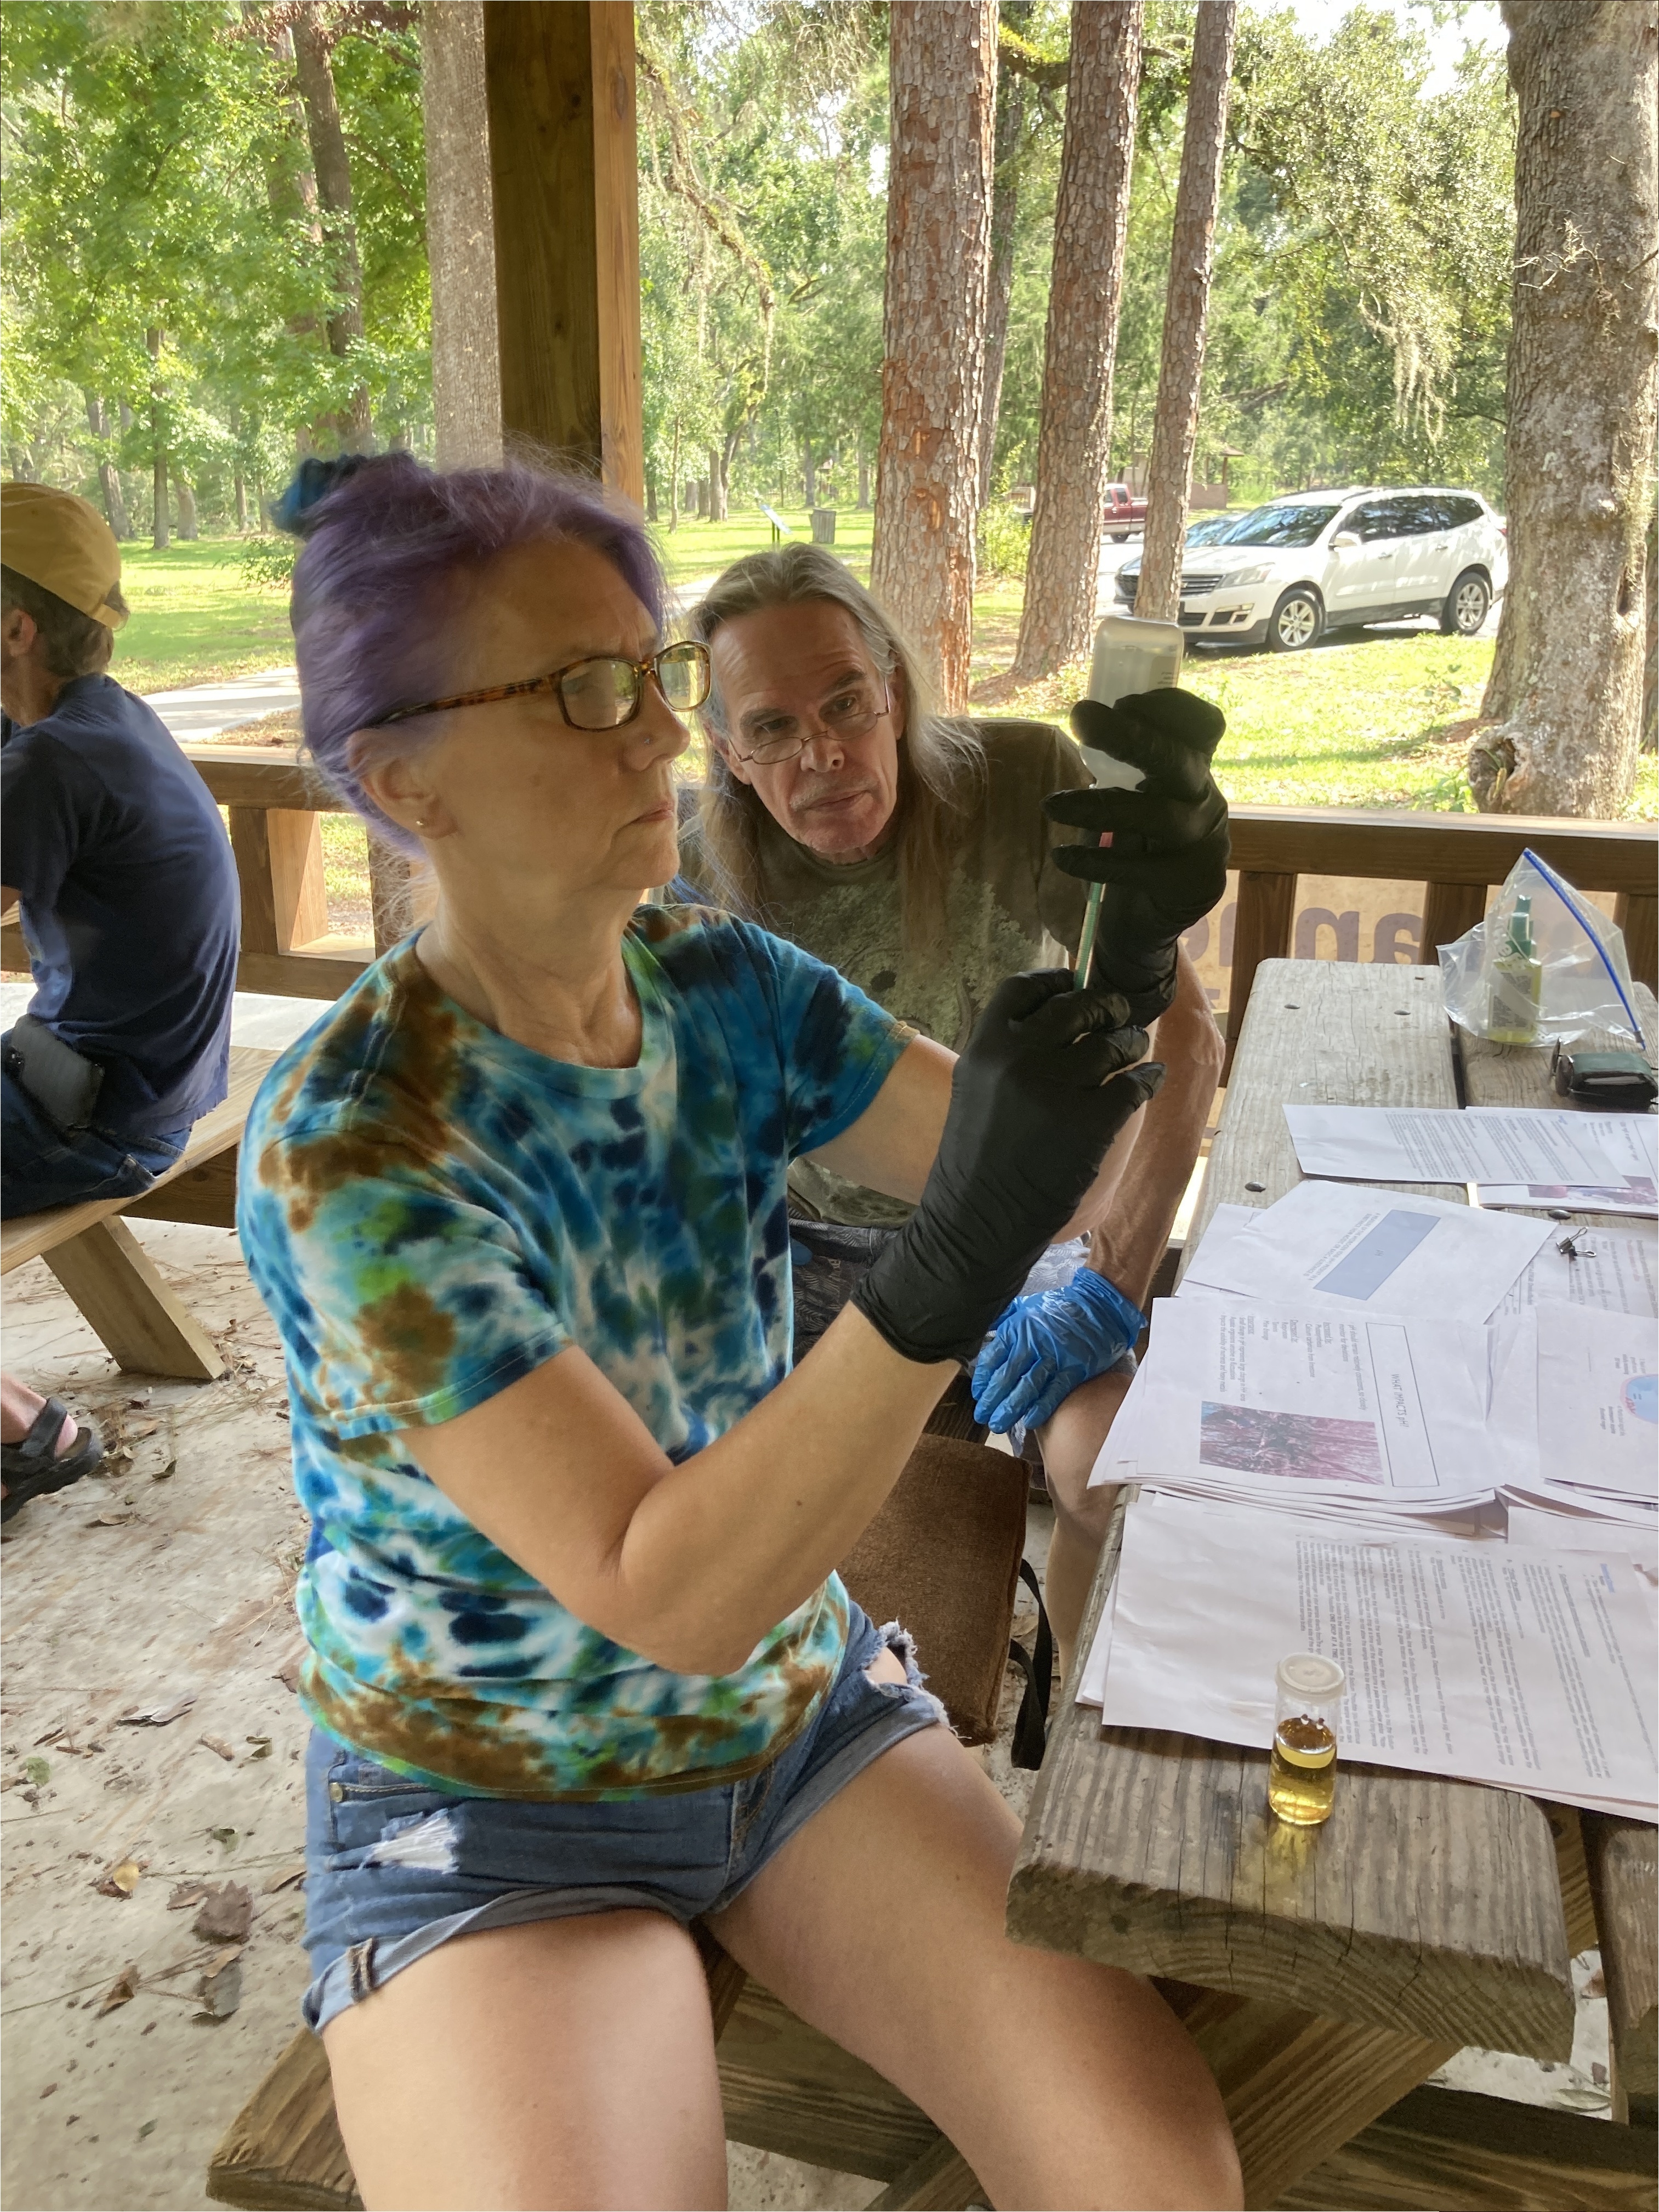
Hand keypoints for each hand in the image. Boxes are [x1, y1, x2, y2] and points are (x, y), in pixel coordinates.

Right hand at [852, 972, 1163, 1367]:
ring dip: (1131, 1043)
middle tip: (1119, 1014)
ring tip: (1135, 1050)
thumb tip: (1060, 1019)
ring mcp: (1057, 1088)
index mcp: (985, 1046)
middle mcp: (1019, 1058)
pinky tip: (1150, 1081)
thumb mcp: (976, 1090)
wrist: (975, 1223)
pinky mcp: (1091, 1121)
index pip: (1024, 987)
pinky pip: (1133, 1084)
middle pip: (1077, 1005)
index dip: (1056, 980)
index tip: (1075, 980)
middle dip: (1106, 1006)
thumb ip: (1008, 1053)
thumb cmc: (975, 1161)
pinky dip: (1148, 1080)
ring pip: (1112, 1043)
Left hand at [971, 1267, 1143, 1433]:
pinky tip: (1029, 1421)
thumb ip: (1006, 1319)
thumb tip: (987, 1331)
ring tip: (998, 1425)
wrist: (1099, 1304)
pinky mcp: (1074, 1367)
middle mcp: (1032, 1343)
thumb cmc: (1061, 1306)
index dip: (983, 1380)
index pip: (992, 1358)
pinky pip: (1054, 1391)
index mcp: (1017, 1328)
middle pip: (1006, 1377)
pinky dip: (1041, 1408)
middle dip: (991, 1401)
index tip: (978, 1395)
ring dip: (1010, 1409)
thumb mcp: (1027, 1305)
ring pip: (1027, 1388)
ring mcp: (1054, 1356)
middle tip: (982, 1418)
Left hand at [1045, 687, 1228, 1020]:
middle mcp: (1206, 800)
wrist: (1152, 919)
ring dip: (1100, 806)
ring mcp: (1203, 844)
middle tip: (1081, 717)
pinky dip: (1096, 861)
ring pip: (1158, 816)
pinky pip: (1140, 869)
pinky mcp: (1187, 884)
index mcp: (1196, 771)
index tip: (1122, 701)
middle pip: (1179, 760)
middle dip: (1132, 737)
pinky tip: (1061, 857)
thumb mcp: (1139, 796)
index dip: (1170, 707)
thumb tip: (1088, 718)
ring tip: (1051, 806)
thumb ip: (1128, 765)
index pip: (1202, 726)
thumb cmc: (1140, 846)